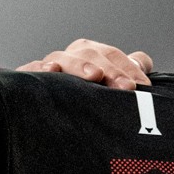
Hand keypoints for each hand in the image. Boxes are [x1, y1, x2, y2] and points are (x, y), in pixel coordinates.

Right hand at [17, 41, 152, 87]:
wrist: (53, 119)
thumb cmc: (87, 97)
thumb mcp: (109, 84)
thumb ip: (127, 70)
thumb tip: (143, 62)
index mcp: (90, 54)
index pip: (112, 55)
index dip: (129, 68)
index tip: (143, 86)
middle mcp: (71, 57)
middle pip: (92, 55)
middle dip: (112, 71)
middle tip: (127, 87)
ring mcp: (51, 66)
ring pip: (63, 59)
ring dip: (80, 65)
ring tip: (95, 75)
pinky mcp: (30, 77)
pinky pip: (32, 68)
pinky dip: (40, 68)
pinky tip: (51, 71)